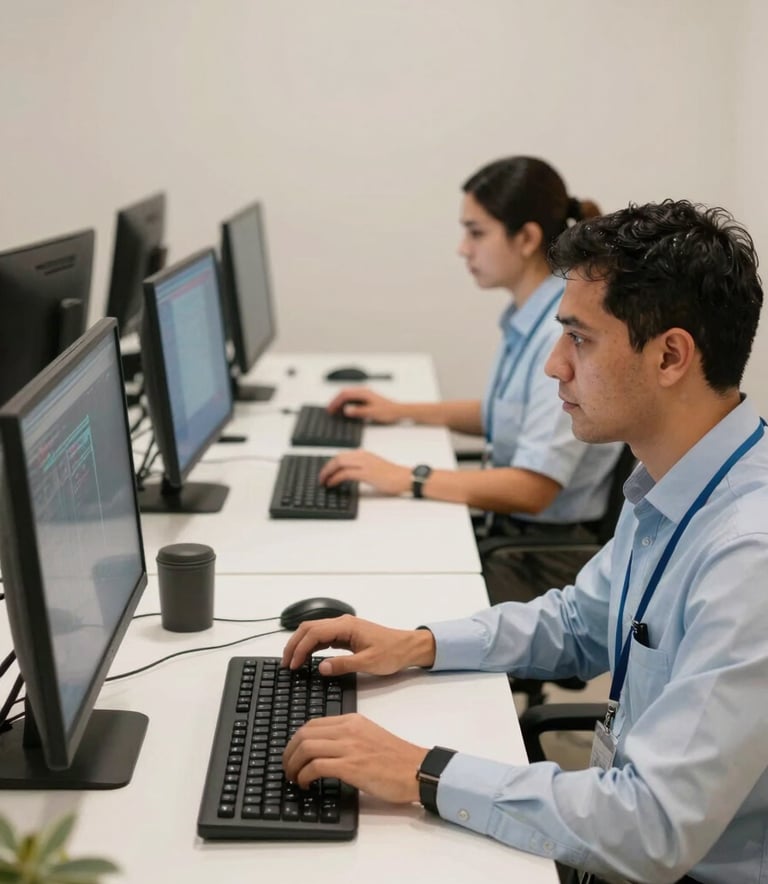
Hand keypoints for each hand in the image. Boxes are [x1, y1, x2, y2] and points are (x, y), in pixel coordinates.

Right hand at [281, 615, 435, 674]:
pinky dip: (310, 646)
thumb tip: (321, 668)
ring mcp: (343, 628)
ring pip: (314, 631)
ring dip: (301, 644)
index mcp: (346, 626)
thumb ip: (343, 665)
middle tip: (285, 663)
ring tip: (292, 661)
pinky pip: (322, 638)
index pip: (314, 633)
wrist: (407, 647)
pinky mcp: (345, 635)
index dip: (300, 648)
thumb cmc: (391, 652)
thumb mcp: (368, 662)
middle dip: (294, 644)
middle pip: (309, 628)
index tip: (292, 665)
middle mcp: (342, 623)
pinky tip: (306, 658)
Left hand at [283, 713, 428, 802]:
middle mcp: (348, 730)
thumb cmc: (396, 758)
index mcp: (352, 720)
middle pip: (304, 733)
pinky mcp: (350, 766)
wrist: (415, 769)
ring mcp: (349, 747)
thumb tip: (324, 750)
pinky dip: (304, 776)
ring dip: (293, 765)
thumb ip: (348, 736)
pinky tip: (306, 785)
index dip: (296, 740)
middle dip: (289, 752)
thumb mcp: (369, 735)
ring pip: (306, 747)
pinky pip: (316, 766)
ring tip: (294, 778)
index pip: (313, 724)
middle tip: (287, 768)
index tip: (293, 754)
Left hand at [318, 450, 409, 494]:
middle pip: (338, 458)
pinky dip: (335, 478)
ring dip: (328, 472)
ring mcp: (364, 464)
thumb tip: (348, 475)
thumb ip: (361, 468)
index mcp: (364, 454)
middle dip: (326, 468)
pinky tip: (332, 484)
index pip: (342, 455)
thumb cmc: (393, 476)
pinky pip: (345, 473)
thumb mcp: (374, 468)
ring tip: (323, 481)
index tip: (325, 472)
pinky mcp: (366, 473)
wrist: (405, 478)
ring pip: (339, 463)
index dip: (331, 464)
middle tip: (320, 477)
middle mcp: (363, 456)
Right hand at [327, 388, 402, 422]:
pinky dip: (346, 404)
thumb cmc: (388, 411)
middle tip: (330, 410)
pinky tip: (345, 411)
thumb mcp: (372, 413)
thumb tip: (346, 410)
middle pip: (344, 394)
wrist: (399, 411)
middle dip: (335, 401)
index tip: (330, 409)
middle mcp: (364, 392)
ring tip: (335, 411)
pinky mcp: (367, 399)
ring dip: (340, 402)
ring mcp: (365, 395)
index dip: (335, 402)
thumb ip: (358, 411)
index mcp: (364, 393)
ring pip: (348, 396)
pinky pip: (353, 399)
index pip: (344, 394)